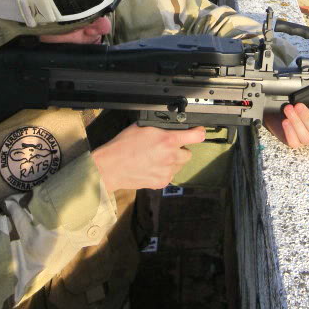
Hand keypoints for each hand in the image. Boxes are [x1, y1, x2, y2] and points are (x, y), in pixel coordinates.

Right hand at [90, 123, 205, 192]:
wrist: (110, 167)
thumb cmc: (123, 145)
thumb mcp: (143, 127)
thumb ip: (161, 127)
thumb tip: (173, 126)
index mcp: (168, 140)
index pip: (196, 136)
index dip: (198, 133)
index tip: (197, 132)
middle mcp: (170, 157)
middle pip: (188, 153)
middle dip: (180, 149)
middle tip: (166, 147)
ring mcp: (167, 171)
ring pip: (179, 165)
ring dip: (173, 161)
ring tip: (156, 158)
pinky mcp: (161, 182)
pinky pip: (170, 175)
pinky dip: (165, 171)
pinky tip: (152, 166)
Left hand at [264, 103, 308, 148]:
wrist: (287, 115)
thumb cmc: (306, 108)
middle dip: (307, 118)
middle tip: (299, 106)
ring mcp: (308, 141)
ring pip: (305, 137)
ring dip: (296, 121)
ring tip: (289, 109)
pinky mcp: (295, 143)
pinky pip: (294, 141)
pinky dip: (290, 130)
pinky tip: (286, 121)